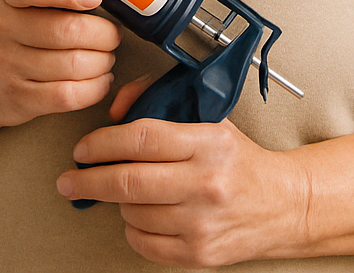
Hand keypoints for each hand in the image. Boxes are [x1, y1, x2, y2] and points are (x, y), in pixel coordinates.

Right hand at [0, 0, 121, 128]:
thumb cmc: (21, 31)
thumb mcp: (27, 1)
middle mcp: (2, 28)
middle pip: (66, 30)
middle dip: (104, 34)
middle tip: (112, 35)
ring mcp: (7, 65)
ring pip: (73, 64)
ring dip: (103, 62)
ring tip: (106, 58)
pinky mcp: (19, 97)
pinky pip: (68, 95)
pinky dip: (95, 88)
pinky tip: (100, 80)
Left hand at [57, 89, 307, 267]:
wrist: (283, 205)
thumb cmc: (239, 160)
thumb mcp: (207, 118)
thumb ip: (158, 100)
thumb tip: (116, 109)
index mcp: (208, 143)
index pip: (141, 138)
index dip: (102, 142)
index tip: (83, 148)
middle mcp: (205, 183)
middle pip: (128, 181)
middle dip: (88, 179)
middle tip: (70, 179)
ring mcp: (201, 223)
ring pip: (131, 213)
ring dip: (119, 202)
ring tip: (128, 193)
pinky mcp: (198, 253)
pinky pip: (143, 242)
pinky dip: (134, 228)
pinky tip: (145, 215)